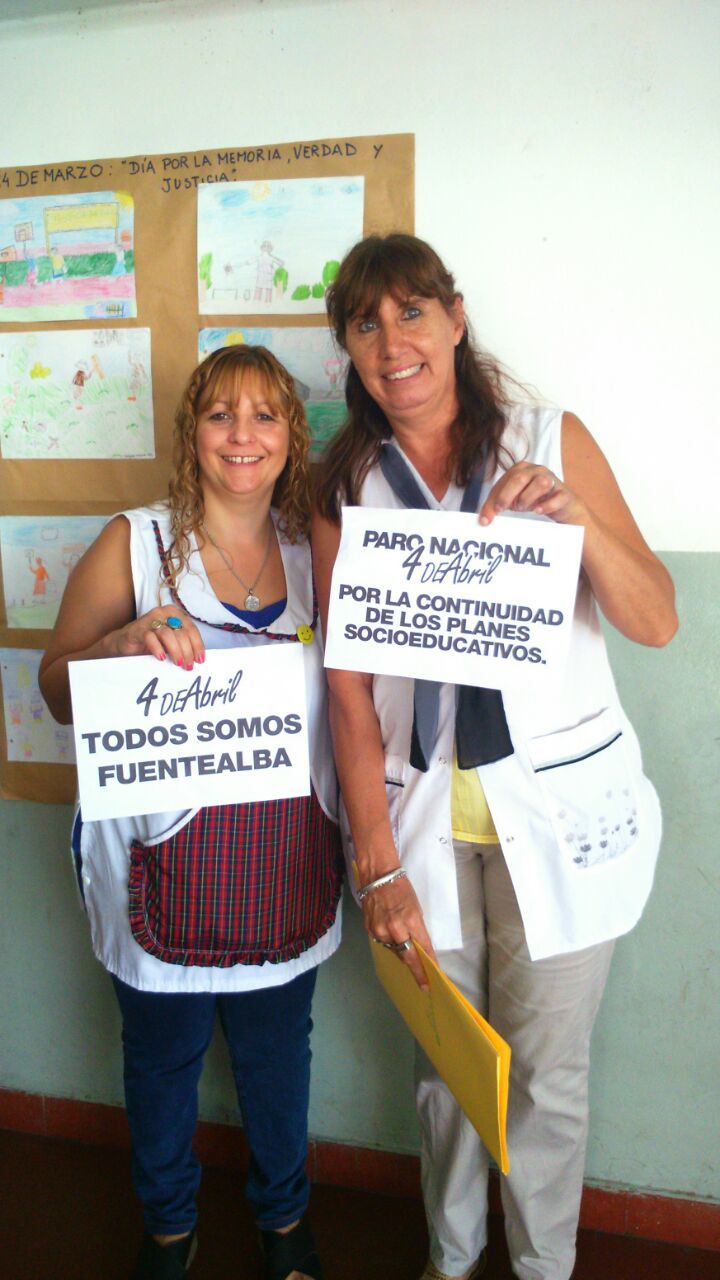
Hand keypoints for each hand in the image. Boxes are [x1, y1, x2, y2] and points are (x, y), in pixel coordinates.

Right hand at [111, 607, 205, 668]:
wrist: (125, 642)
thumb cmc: (151, 642)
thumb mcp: (170, 642)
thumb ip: (183, 645)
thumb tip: (197, 658)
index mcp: (175, 614)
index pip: (191, 629)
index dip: (197, 645)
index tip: (200, 660)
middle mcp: (164, 613)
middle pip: (181, 633)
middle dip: (187, 651)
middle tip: (188, 666)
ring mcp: (150, 620)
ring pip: (168, 634)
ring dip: (175, 651)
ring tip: (177, 663)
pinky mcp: (138, 629)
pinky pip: (150, 638)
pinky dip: (158, 648)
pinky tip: (161, 658)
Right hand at [362, 874, 436, 989]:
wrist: (378, 876)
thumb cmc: (402, 889)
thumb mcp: (415, 909)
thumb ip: (417, 929)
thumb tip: (417, 948)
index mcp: (411, 920)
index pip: (423, 947)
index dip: (428, 963)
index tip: (432, 977)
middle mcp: (395, 928)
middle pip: (407, 956)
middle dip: (417, 971)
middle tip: (423, 983)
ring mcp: (380, 930)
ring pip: (394, 950)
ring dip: (402, 953)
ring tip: (406, 948)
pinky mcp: (369, 930)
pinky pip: (383, 943)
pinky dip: (390, 943)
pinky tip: (392, 937)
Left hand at [479, 462, 588, 527]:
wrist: (562, 505)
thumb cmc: (533, 498)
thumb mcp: (512, 500)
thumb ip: (495, 506)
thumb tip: (483, 521)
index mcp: (521, 468)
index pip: (505, 480)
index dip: (497, 496)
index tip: (491, 514)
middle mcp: (537, 470)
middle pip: (520, 477)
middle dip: (508, 495)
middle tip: (504, 509)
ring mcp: (553, 480)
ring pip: (541, 483)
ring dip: (528, 498)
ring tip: (523, 508)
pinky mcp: (564, 494)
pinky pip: (557, 497)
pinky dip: (546, 505)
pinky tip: (538, 511)